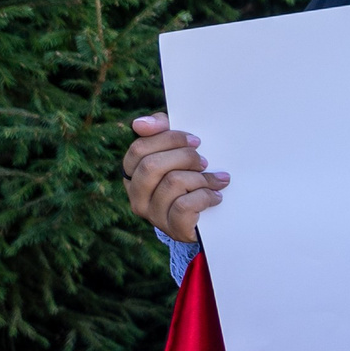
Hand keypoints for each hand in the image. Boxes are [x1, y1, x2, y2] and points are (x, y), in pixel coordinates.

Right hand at [123, 113, 225, 242]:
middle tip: (204, 161)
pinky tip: (215, 196)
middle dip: (185, 157)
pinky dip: (205, 196)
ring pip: (172, 183)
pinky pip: (184, 206)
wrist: (207, 220)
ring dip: (201, 178)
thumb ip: (161, 131)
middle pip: (152, 165)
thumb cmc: (190, 180)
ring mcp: (152, 214)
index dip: (167, 139)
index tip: (195, 140)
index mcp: (134, 173)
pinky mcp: (171, 228)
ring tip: (215, 180)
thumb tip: (140, 123)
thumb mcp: (178, 153)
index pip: (138, 149)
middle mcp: (137, 195)